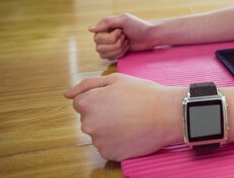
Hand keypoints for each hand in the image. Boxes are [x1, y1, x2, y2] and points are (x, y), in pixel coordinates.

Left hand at [64, 74, 184, 160]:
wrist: (166, 114)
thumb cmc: (143, 93)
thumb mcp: (116, 79)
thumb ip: (87, 85)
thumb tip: (66, 94)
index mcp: (87, 104)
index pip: (81, 103)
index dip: (99, 99)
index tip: (116, 99)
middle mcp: (88, 124)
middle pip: (89, 119)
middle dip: (102, 114)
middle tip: (126, 109)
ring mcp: (98, 141)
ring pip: (99, 133)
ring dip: (110, 128)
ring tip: (131, 120)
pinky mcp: (109, 154)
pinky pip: (108, 146)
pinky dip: (117, 141)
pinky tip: (132, 132)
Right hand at [89, 13, 153, 58]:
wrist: (149, 36)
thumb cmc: (138, 26)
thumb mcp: (124, 19)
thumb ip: (106, 22)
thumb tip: (89, 29)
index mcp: (104, 26)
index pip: (97, 38)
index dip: (110, 37)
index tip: (121, 31)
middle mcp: (103, 35)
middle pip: (99, 47)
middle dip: (116, 44)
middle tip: (125, 37)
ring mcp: (108, 44)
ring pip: (102, 54)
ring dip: (118, 49)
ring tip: (126, 42)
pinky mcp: (113, 52)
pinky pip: (108, 58)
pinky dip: (119, 53)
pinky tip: (126, 48)